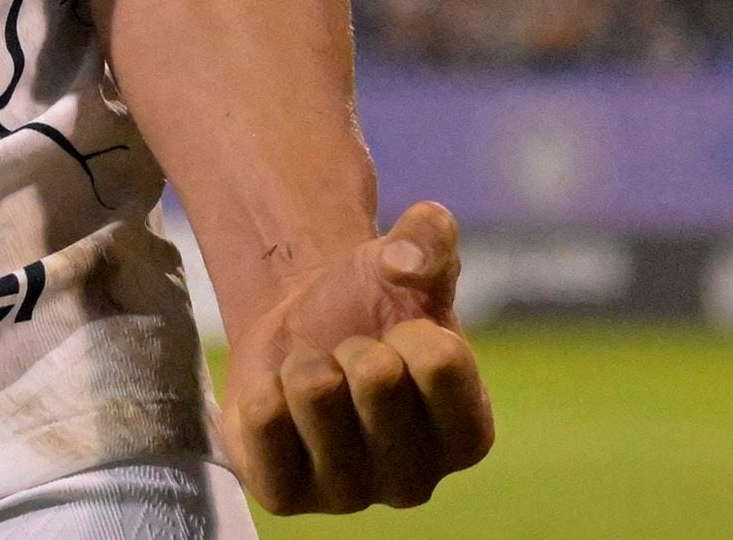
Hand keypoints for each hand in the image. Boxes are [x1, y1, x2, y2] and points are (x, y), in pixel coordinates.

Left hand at [222, 202, 492, 514]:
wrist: (300, 325)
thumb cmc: (373, 299)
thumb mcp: (414, 253)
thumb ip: (431, 237)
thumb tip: (403, 264)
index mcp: (469, 435)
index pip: (443, 362)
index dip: (412, 328)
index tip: (402, 336)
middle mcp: (416, 482)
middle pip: (374, 376)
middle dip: (354, 342)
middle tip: (350, 354)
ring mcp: (349, 496)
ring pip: (314, 392)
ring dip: (306, 361)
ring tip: (316, 373)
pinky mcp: (284, 496)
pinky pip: (262, 419)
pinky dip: (264, 387)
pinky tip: (281, 400)